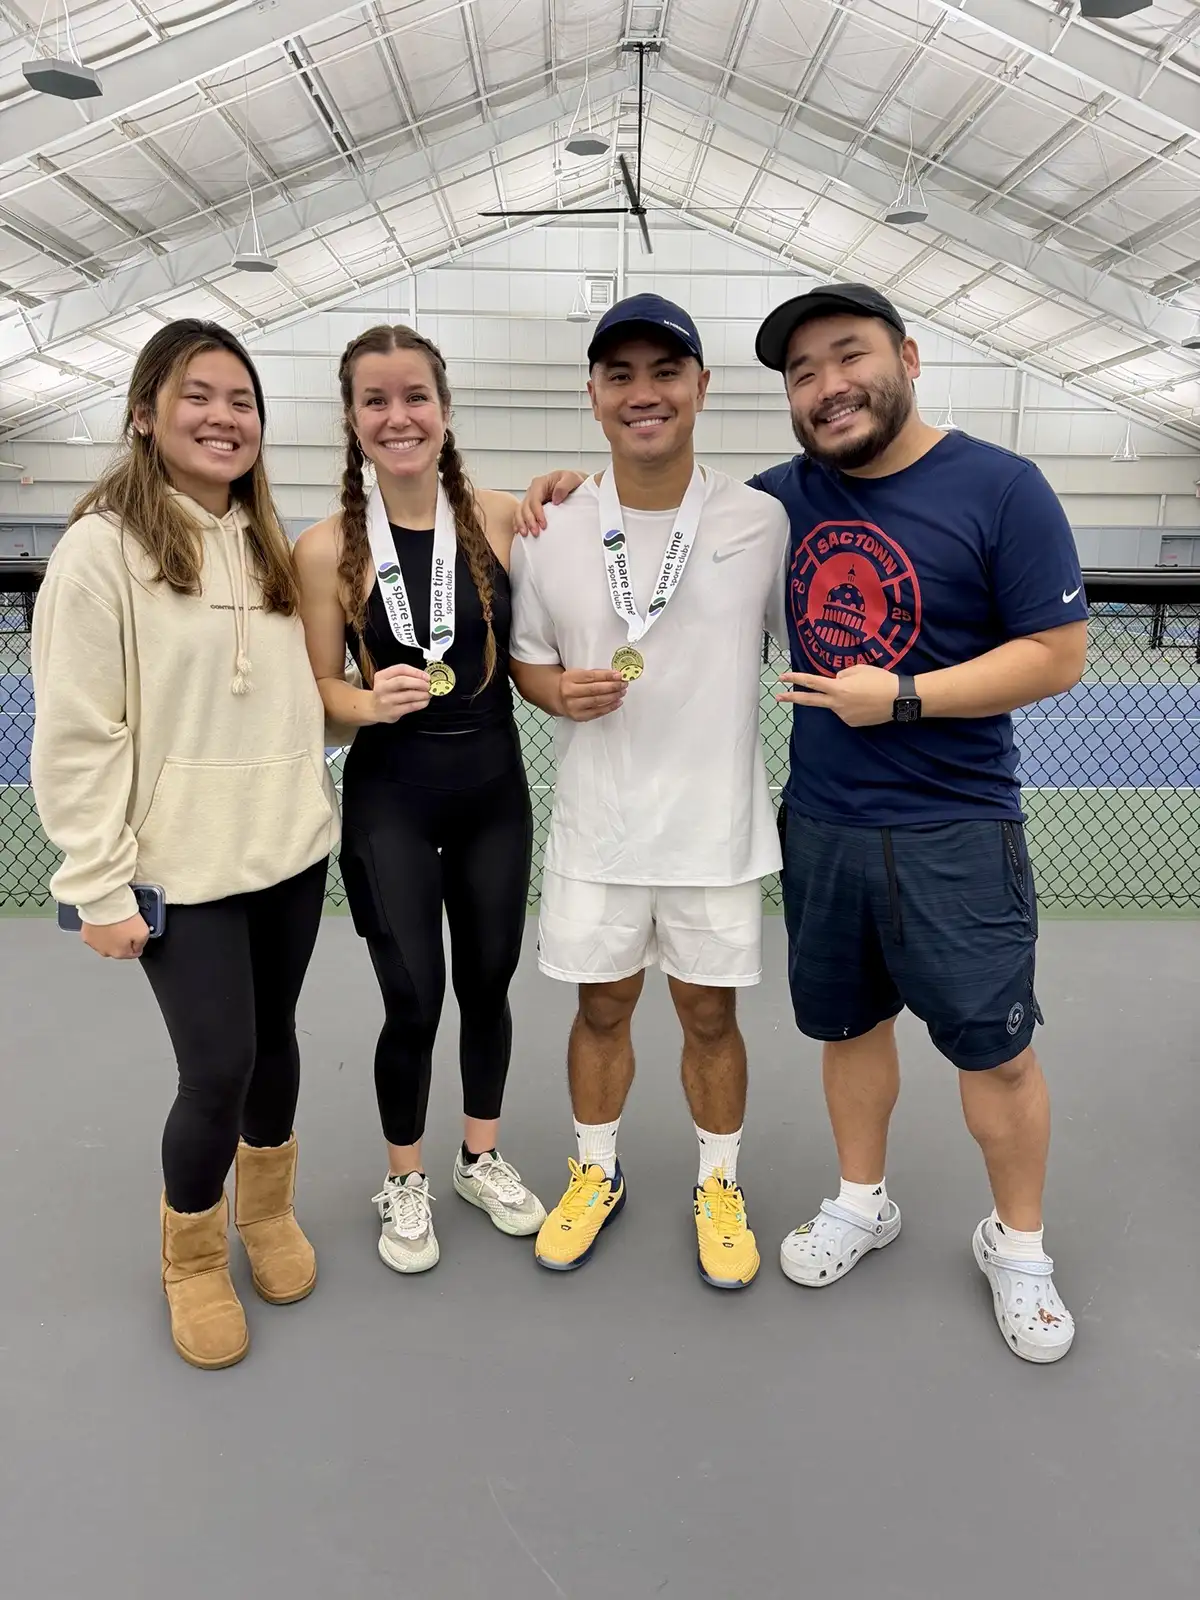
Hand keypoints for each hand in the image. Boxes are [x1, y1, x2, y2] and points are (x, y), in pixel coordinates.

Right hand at [82, 913, 149, 959]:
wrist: (105, 904)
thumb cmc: (122, 917)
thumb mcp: (144, 932)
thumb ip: (141, 944)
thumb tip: (138, 948)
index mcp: (120, 953)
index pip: (133, 953)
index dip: (137, 943)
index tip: (135, 934)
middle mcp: (105, 952)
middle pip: (118, 948)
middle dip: (122, 939)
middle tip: (125, 926)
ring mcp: (94, 944)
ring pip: (105, 942)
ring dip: (110, 935)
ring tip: (114, 923)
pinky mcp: (86, 935)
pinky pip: (95, 935)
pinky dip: (99, 930)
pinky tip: (104, 922)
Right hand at [371, 662, 430, 722]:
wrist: (374, 709)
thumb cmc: (386, 692)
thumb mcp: (389, 680)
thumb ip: (404, 676)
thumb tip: (424, 678)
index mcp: (381, 676)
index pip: (401, 669)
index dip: (416, 672)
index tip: (426, 676)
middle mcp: (382, 687)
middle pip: (402, 681)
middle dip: (419, 683)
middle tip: (428, 685)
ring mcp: (386, 701)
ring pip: (409, 695)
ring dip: (422, 694)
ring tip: (428, 694)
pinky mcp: (392, 712)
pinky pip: (410, 706)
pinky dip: (421, 703)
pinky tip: (424, 701)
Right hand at [514, 470, 587, 534]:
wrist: (574, 484)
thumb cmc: (571, 481)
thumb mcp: (572, 479)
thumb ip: (564, 486)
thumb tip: (555, 499)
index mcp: (540, 483)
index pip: (534, 499)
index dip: (537, 512)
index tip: (543, 524)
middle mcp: (533, 491)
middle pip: (525, 506)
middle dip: (529, 520)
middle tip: (536, 533)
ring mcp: (531, 499)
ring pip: (520, 511)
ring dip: (521, 523)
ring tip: (526, 534)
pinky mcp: (531, 507)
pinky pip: (521, 515)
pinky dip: (519, 523)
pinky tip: (520, 532)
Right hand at [559, 667, 626, 721]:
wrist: (557, 698)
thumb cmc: (572, 683)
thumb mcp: (578, 674)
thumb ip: (594, 674)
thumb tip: (615, 676)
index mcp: (569, 678)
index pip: (591, 676)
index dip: (606, 676)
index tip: (619, 675)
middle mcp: (569, 692)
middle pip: (595, 689)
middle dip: (612, 686)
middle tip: (624, 684)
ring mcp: (573, 706)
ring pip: (597, 701)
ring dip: (613, 696)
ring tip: (622, 692)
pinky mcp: (578, 716)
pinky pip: (597, 712)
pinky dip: (609, 707)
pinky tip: (617, 702)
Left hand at [777, 664, 899, 726]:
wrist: (898, 699)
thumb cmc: (880, 680)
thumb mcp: (859, 669)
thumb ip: (842, 675)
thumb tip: (834, 681)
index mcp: (837, 688)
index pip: (811, 682)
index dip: (795, 679)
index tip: (782, 678)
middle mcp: (837, 704)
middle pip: (810, 700)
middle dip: (793, 698)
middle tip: (778, 697)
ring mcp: (844, 716)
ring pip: (836, 704)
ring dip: (842, 697)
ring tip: (863, 693)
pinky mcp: (852, 723)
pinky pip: (846, 711)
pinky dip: (852, 706)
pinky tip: (866, 703)